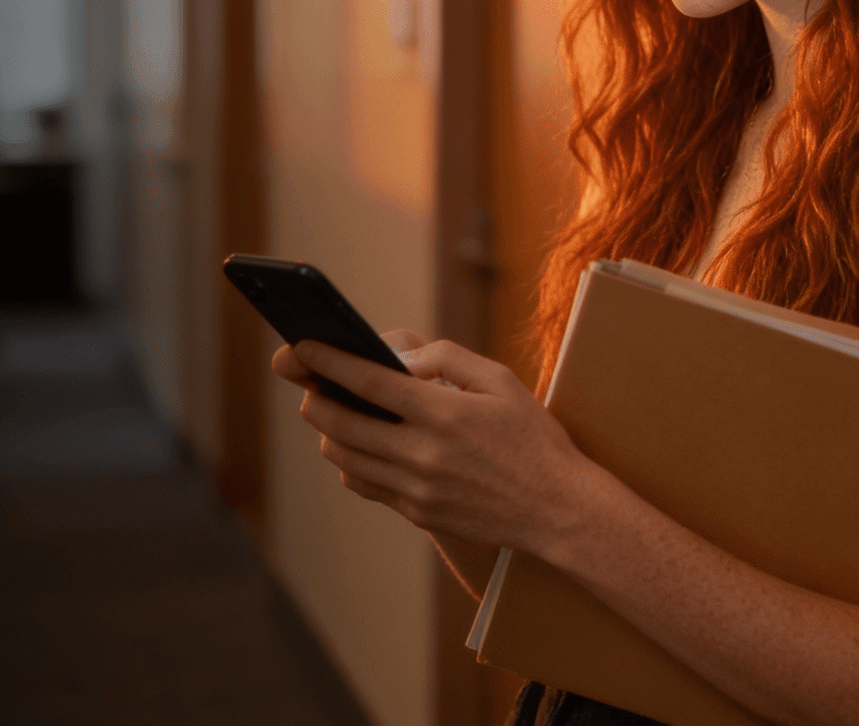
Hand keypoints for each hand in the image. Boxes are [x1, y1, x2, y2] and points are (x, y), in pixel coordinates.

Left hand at [269, 334, 597, 553]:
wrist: (557, 508)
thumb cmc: (533, 436)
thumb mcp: (501, 380)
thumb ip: (447, 358)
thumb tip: (398, 360)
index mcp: (444, 414)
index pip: (369, 382)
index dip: (329, 361)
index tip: (301, 345)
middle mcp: (424, 455)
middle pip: (342, 423)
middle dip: (315, 395)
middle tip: (309, 379)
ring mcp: (417, 490)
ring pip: (345, 457)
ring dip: (328, 429)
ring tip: (330, 407)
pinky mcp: (417, 514)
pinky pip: (365, 485)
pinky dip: (349, 460)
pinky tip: (356, 443)